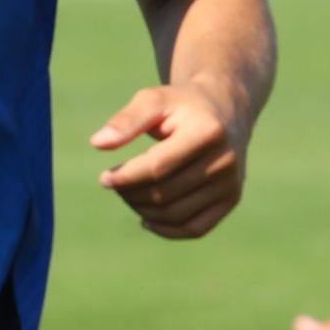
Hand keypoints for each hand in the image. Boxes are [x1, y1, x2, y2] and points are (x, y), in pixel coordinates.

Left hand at [89, 81, 248, 238]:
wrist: (225, 111)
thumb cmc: (181, 105)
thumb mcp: (154, 100)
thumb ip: (126, 120)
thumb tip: (97, 143)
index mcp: (207, 131)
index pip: (158, 167)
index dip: (126, 177)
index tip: (104, 178)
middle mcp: (225, 160)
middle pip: (165, 193)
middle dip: (131, 194)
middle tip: (115, 184)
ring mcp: (231, 183)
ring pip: (177, 214)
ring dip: (143, 210)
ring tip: (128, 195)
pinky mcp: (232, 199)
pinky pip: (195, 228)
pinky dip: (167, 230)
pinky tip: (146, 218)